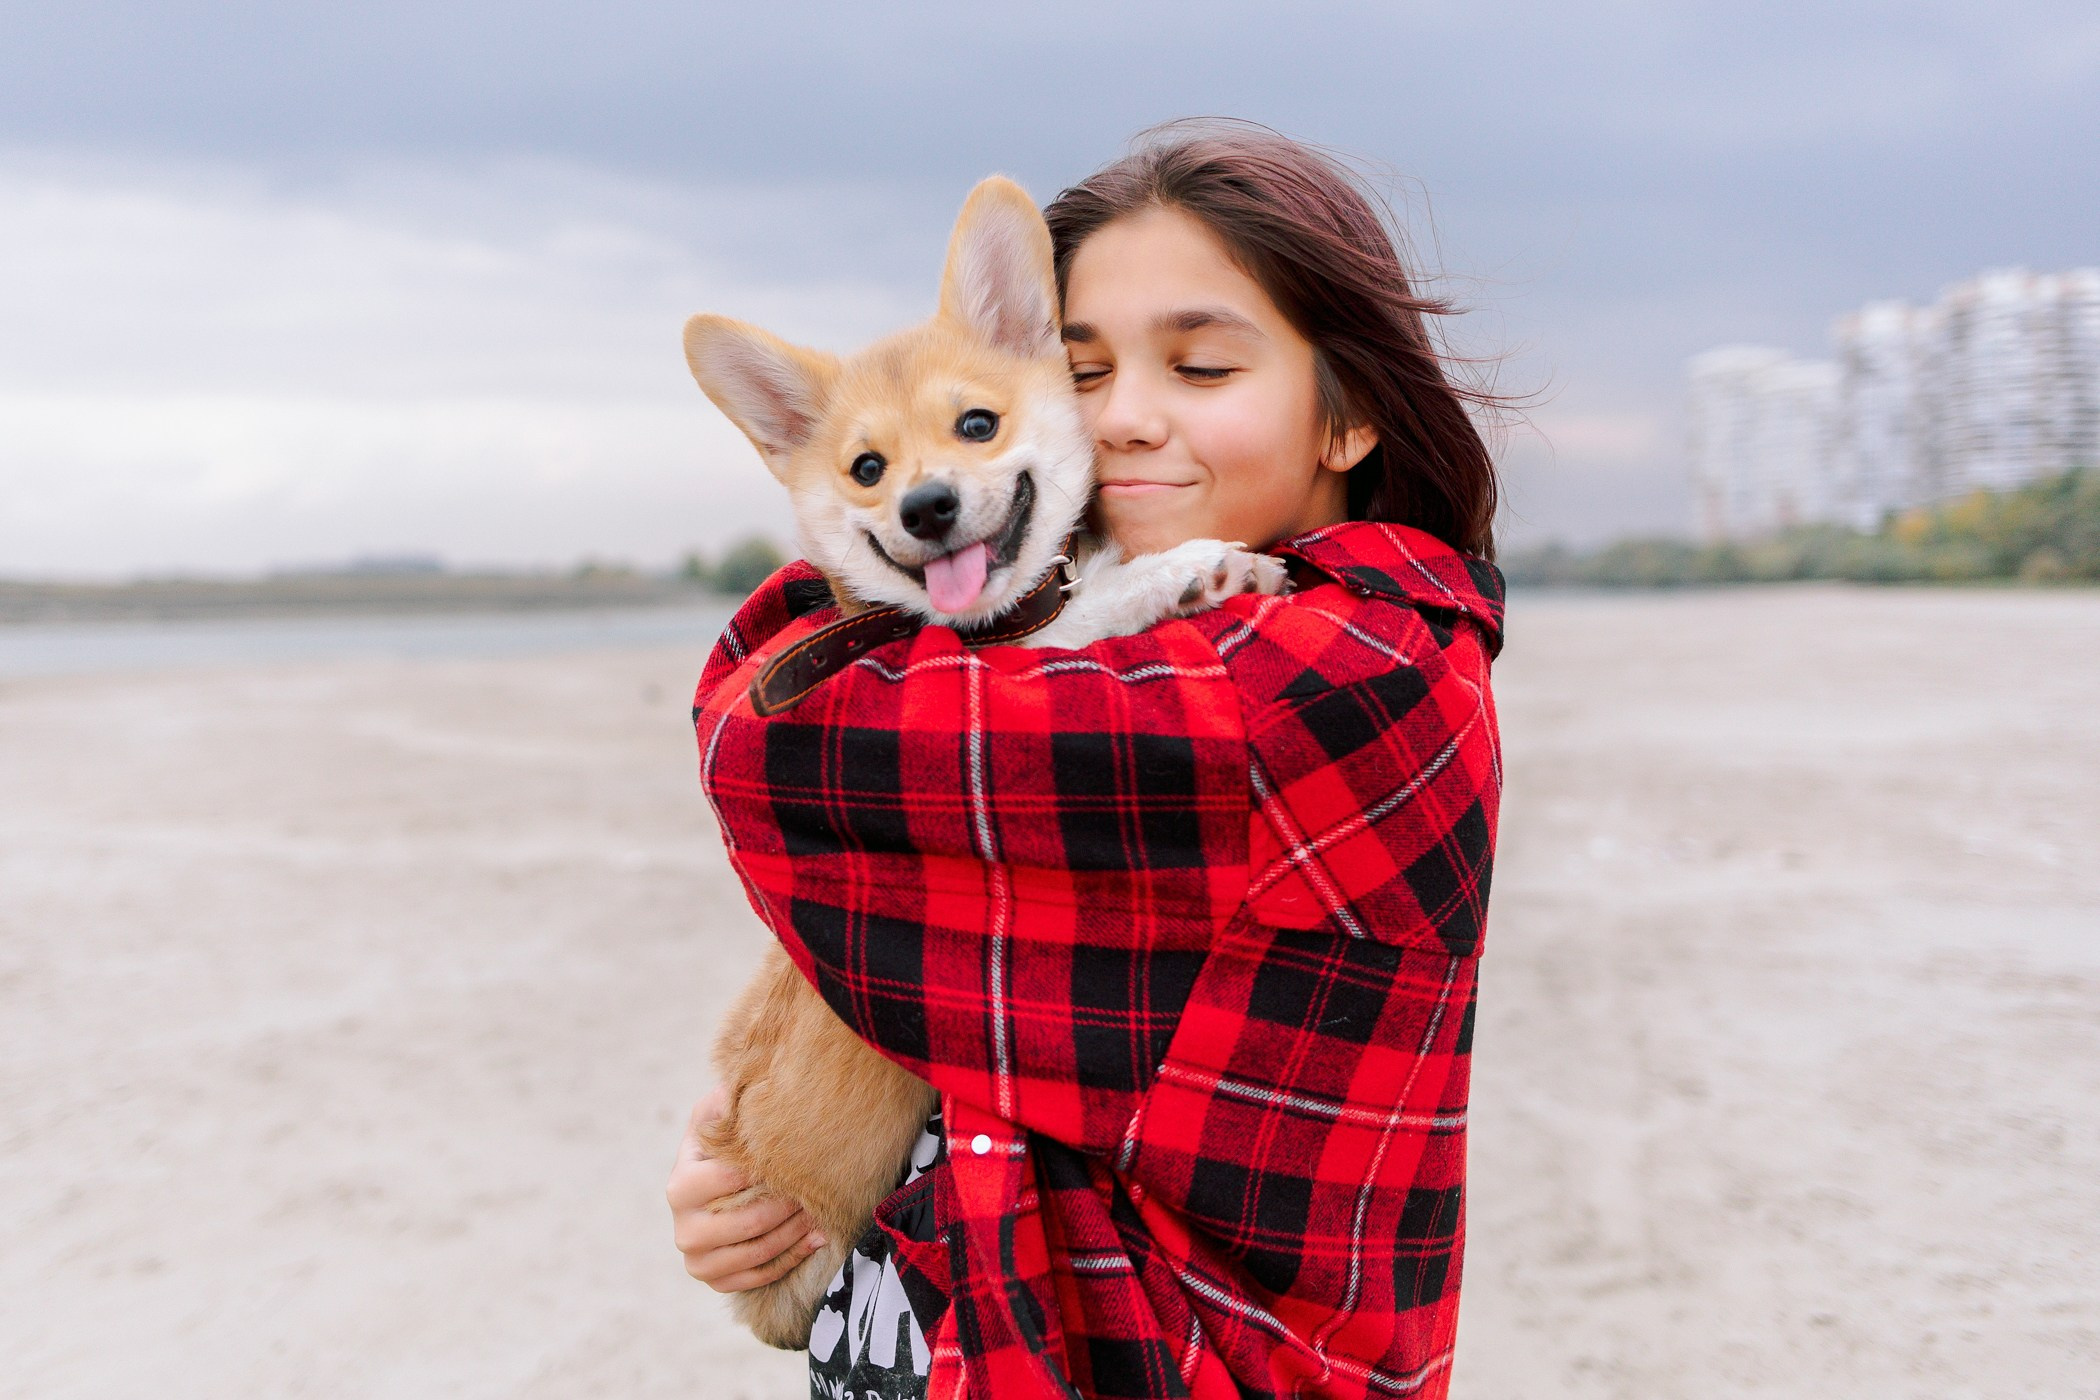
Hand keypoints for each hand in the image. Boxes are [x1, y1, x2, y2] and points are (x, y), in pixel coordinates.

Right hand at [667, 1085, 827, 1290]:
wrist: (711, 1189)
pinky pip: (759, 1277)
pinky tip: (817, 1236)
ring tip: (822, 1209)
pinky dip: (792, 1257)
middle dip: (789, 1203)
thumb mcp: (715, 1115)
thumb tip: (737, 1088)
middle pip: (748, 1221)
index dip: (768, 1168)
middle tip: (820, 1186)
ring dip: (796, 1231)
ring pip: (757, 1251)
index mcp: (681, 1185)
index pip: (730, 1180)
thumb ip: (724, 1101)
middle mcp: (683, 1228)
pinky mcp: (714, 1280)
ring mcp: (697, 1259)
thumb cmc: (719, 1146)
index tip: (800, 1156)